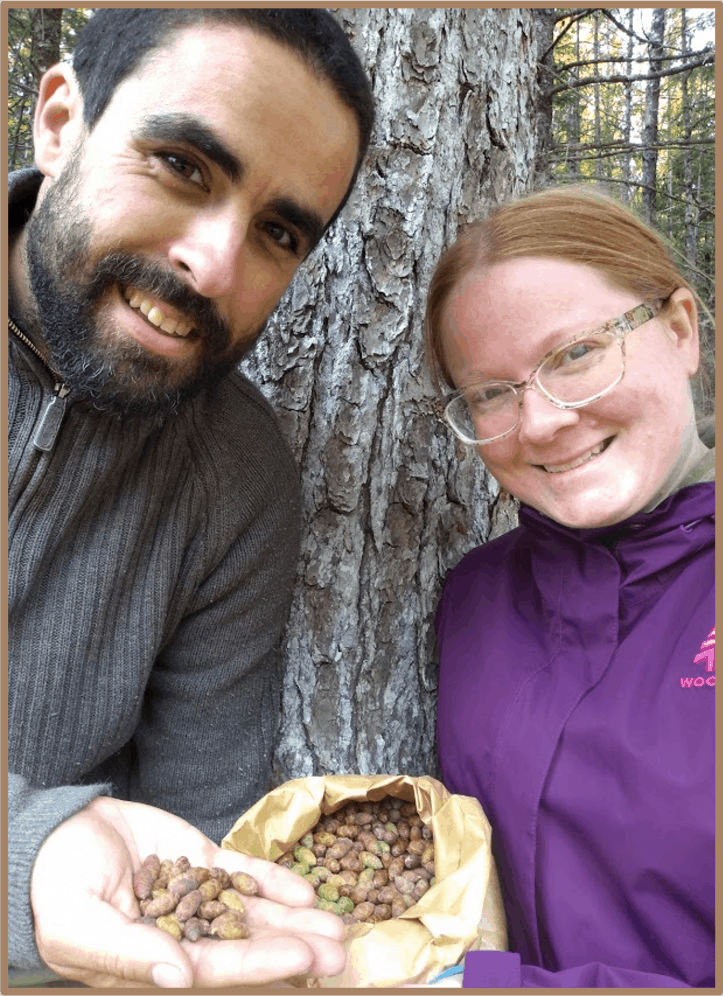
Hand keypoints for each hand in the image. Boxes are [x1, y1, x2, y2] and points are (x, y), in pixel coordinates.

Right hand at [30, 796, 345, 987]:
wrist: (56, 833)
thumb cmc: (56, 888)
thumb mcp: (80, 925)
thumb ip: (130, 954)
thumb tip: (178, 978)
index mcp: (155, 964)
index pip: (217, 969)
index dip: (261, 966)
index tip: (303, 960)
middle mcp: (185, 935)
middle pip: (247, 945)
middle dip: (294, 949)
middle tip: (340, 951)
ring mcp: (197, 896)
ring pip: (253, 912)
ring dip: (295, 919)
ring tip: (337, 925)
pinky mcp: (201, 861)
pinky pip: (243, 874)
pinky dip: (273, 882)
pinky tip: (304, 890)